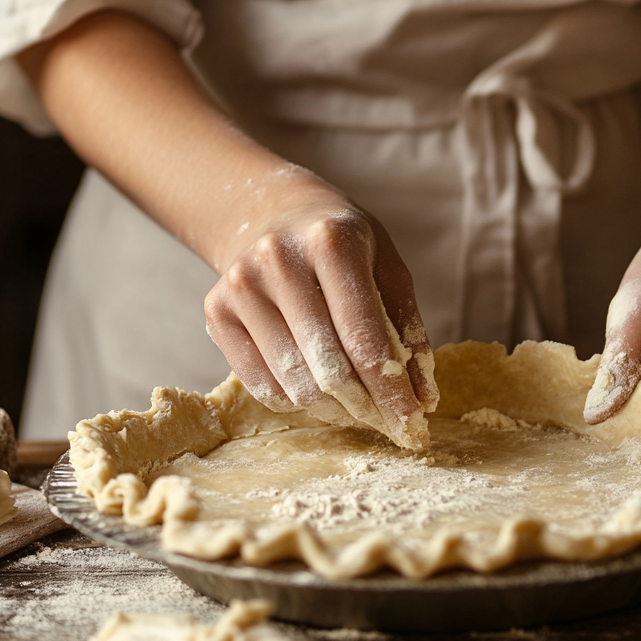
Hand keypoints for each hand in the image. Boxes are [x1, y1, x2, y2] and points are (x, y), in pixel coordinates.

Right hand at [203, 163, 438, 447]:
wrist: (272, 212)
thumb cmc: (342, 244)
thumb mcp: (386, 267)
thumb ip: (407, 329)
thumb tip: (424, 399)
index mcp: (331, 243)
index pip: (364, 338)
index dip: (391, 391)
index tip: (412, 427)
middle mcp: (278, 261)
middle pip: (328, 368)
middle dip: (365, 408)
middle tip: (387, 423)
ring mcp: (241, 286)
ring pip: (295, 384)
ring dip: (333, 409)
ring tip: (355, 405)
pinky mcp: (217, 311)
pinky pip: (261, 386)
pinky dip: (296, 401)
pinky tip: (315, 386)